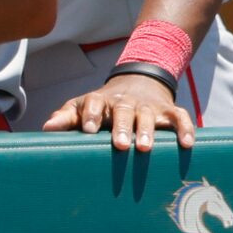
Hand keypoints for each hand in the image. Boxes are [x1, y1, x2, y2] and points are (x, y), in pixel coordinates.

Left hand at [43, 72, 195, 153]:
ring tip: (146, 149)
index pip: (93, 102)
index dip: (90, 114)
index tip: (87, 129)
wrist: (136, 83)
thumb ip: (66, 117)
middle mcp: (125, 101)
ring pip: (149, 115)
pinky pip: (180, 117)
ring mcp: (148, 106)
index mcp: (101, 100)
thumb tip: (46, 127)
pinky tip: (186, 144)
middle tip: (120, 145)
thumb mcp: (82, 106)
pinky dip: (185, 128)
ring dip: (148, 131)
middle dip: (121, 127)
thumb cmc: (102, 105)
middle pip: (122, 111)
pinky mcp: (168, 110)